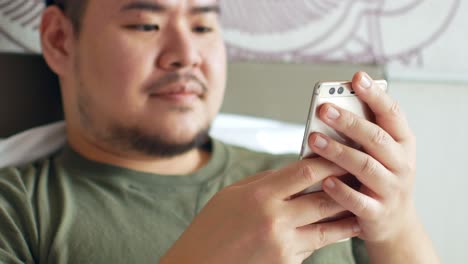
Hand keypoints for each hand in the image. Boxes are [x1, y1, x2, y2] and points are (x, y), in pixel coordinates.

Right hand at [160, 158, 360, 263]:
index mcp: (260, 196)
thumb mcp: (233, 194)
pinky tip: (338, 227)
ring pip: (327, 227)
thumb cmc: (211, 228)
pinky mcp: (287, 263)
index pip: (305, 172)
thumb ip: (266, 182)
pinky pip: (314, 246)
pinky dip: (327, 235)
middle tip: (362, 174)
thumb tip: (294, 171)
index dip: (328, 160)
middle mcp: (275, 220)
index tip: (342, 151)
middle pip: (324, 198)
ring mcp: (283, 245)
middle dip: (346, 185)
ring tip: (363, 204)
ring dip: (347, 215)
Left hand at [308, 72, 416, 242]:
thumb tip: (329, 108)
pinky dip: (341, 190)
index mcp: (403, 143)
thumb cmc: (380, 179)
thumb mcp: (381, 154)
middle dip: (349, 121)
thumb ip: (363, 133)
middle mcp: (402, 164)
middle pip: (376, 138)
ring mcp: (392, 190)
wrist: (395, 224)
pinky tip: (325, 180)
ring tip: (314, 139)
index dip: (376, 95)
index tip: (357, 77)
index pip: (392, 114)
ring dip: (338, 151)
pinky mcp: (378, 213)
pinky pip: (358, 201)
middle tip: (323, 108)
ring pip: (365, 166)